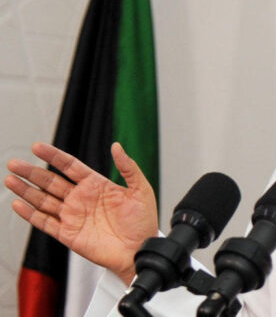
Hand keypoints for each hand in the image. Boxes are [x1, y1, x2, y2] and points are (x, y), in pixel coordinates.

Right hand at [5, 142, 157, 284]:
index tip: (37, 147)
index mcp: (97, 185)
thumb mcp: (141, 189)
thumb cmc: (143, 222)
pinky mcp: (68, 234)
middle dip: (32, 172)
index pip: (70, 166)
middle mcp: (81, 199)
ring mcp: (73, 216)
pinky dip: (30, 214)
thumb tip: (117, 146)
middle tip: (14, 163)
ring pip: (43, 200)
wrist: (141, 249)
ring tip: (10, 180)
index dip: (53, 156)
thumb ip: (128, 167)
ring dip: (26, 191)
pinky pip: (45, 222)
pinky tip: (18, 205)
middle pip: (51, 181)